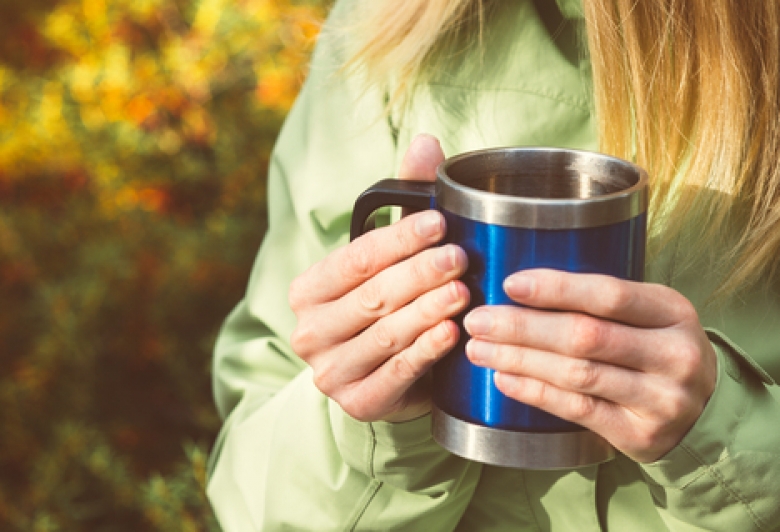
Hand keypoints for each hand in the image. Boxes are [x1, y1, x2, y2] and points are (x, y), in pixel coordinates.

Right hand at [289, 135, 469, 422]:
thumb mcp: (390, 256)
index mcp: (309, 288)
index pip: (356, 257)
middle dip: (419, 274)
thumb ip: (405, 201)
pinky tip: (451, 333)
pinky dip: (425, 352)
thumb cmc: (385, 306)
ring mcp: (330, 371)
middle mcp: (310, 330)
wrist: (381, 378)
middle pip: (372, 295)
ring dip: (427, 310)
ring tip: (463, 292)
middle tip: (459, 258)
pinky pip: (395, 374)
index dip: (399, 239)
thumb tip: (426, 141)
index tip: (440, 223)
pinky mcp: (357, 403)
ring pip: (385, 333)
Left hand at [463, 269, 716, 462]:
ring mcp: (661, 399)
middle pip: (586, 336)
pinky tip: (504, 379)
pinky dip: (535, 392)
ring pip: (577, 375)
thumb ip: (602, 300)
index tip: (510, 284)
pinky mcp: (640, 435)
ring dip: (520, 359)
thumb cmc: (657, 350)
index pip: (609, 294)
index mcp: (673, 310)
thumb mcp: (650, 315)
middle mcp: (674, 354)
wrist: (704, 412)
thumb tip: (521, 286)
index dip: (556, 288)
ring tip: (480, 349)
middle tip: (478, 320)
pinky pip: (577, 409)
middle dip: (523, 327)